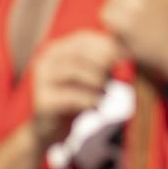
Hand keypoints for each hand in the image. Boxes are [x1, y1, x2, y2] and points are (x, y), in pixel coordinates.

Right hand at [29, 30, 122, 147]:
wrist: (49, 130)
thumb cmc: (74, 99)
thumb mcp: (88, 77)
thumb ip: (103, 63)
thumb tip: (127, 54)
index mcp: (56, 50)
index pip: (83, 39)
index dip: (106, 46)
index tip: (124, 58)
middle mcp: (45, 61)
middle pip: (80, 53)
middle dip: (103, 63)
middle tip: (115, 76)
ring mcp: (41, 80)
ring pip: (76, 71)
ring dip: (98, 81)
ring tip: (106, 93)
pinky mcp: (43, 101)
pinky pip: (73, 96)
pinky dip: (91, 100)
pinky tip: (98, 106)